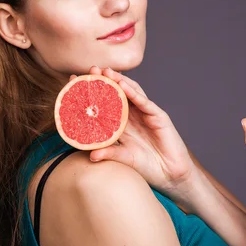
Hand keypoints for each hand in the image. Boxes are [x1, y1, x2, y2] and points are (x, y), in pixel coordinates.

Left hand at [69, 66, 196, 197]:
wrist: (171, 175)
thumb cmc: (148, 166)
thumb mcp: (125, 159)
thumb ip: (110, 153)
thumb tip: (91, 155)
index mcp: (121, 123)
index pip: (104, 103)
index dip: (91, 92)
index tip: (74, 82)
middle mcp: (132, 115)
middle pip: (117, 92)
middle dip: (105, 80)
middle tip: (91, 70)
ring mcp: (146, 113)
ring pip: (131, 92)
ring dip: (119, 81)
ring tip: (106, 72)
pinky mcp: (158, 116)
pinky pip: (145, 103)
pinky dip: (134, 93)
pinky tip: (124, 85)